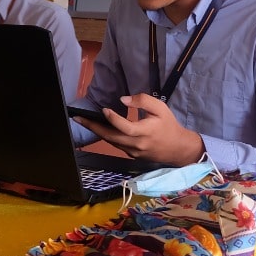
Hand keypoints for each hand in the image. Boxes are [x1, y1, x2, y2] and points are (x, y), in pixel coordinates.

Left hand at [77, 93, 204, 165]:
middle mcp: (136, 144)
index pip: (125, 126)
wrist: (177, 148)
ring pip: (111, 142)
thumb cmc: (169, 125)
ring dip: (96, 131)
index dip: (113, 118)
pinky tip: (98, 128)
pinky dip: (106, 136)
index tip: (104, 109)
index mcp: (145, 132)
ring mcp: (132, 152)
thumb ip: (143, 101)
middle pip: (111, 137)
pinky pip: (116, 144)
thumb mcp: (161, 108)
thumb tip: (123, 100)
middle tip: (78, 118)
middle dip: (93, 127)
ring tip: (83, 121)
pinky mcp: (131, 155)